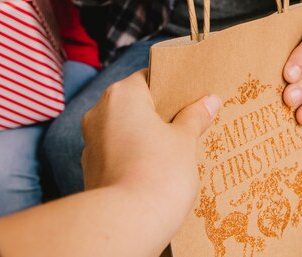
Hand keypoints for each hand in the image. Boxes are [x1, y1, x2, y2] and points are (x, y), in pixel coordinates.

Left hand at [81, 70, 220, 227]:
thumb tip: (210, 100)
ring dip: (146, 136)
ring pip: (125, 129)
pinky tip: (156, 169)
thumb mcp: (185, 140)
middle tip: (190, 123)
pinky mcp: (91, 169)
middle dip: (161, 114)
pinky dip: (135, 156)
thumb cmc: (158, 173)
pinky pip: (117, 153)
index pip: (148, 78)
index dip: (172, 86)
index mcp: (122, 96)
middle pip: (135, 104)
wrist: (127, 223)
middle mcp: (100, 113)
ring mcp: (92, 142)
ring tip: (176, 149)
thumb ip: (195, 116)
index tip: (191, 97)